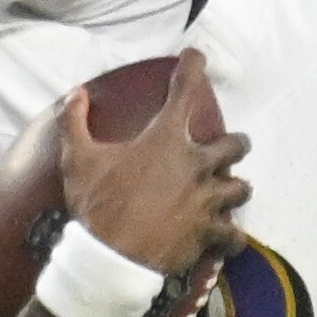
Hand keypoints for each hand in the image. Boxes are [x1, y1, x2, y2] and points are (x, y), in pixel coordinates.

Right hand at [58, 47, 250, 275]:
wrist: (110, 259)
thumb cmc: (96, 205)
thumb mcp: (77, 159)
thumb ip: (74, 121)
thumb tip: (76, 93)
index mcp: (165, 140)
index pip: (185, 90)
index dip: (193, 67)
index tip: (196, 57)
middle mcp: (195, 165)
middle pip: (236, 144)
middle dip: (235, 144)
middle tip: (228, 147)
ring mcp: (206, 201)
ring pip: (242, 189)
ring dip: (236, 188)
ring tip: (230, 191)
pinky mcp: (209, 234)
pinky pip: (234, 235)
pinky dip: (231, 236)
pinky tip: (228, 237)